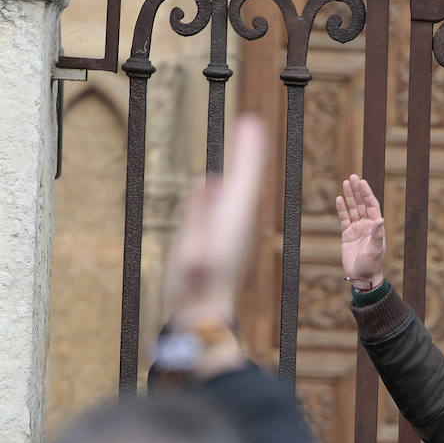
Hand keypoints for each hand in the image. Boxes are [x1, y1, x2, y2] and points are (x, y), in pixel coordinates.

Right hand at [163, 117, 266, 327]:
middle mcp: (238, 224)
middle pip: (246, 181)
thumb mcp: (191, 249)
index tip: (252, 123)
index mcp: (233, 221)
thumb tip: (208, 181)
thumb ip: (198, 215)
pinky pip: (231, 206)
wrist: (203, 319)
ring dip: (243, 168)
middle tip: (252, 124)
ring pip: (240, 193)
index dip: (248, 150)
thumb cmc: (192, 287)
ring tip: (246, 143)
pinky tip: (225, 185)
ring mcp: (233, 235)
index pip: (244, 178)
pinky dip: (232, 187)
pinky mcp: (225, 243)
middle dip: (249, 152)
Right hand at [337, 174, 385, 288]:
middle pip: (362, 203)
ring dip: (349, 196)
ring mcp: (357, 229)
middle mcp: (367, 225)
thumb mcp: (375, 250)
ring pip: (353, 208)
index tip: (362, 182)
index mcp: (376, 227)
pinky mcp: (348, 234)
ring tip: (345, 182)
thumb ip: (377, 235)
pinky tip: (338, 199)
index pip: (372, 205)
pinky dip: (342, 209)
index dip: (367, 193)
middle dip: (358, 190)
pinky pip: (344, 218)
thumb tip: (380, 219)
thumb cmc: (372, 264)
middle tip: (353, 176)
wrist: (362, 277)